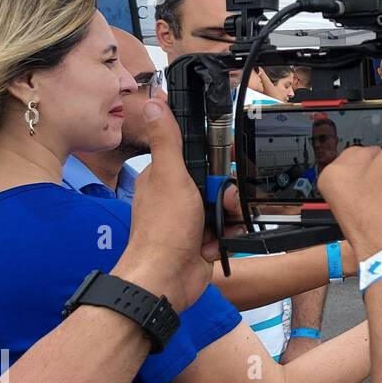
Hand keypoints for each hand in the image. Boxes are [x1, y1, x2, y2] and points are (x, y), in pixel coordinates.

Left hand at [114, 99, 220, 311]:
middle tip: (222, 203)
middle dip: (226, 195)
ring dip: (227, 218)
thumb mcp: (170, 177)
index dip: (215, 163)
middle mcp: (177, 198)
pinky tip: (212, 245)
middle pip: (218, 184)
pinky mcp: (201, 242)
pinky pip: (225, 232)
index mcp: (164, 177)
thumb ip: (166, 140)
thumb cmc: (163, 231)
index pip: (198, 158)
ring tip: (218, 229)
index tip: (223, 168)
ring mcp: (189, 221)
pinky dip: (224, 239)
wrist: (166, 279)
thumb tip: (154, 103)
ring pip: (224, 208)